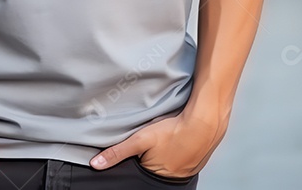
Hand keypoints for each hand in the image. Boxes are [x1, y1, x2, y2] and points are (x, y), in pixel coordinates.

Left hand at [88, 109, 226, 178]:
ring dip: (167, 154)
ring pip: (170, 163)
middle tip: (155, 142)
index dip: (138, 159)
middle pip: (154, 168)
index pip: (140, 171)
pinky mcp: (197, 162)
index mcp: (156, 176)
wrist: (205, 123)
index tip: (141, 149)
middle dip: (151, 158)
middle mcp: (172, 178)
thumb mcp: (140, 140)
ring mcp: (186, 171)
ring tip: (166, 140)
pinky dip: (180, 151)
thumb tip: (96, 164)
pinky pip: (184, 159)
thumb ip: (117, 152)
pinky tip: (179, 140)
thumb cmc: (173, 131)